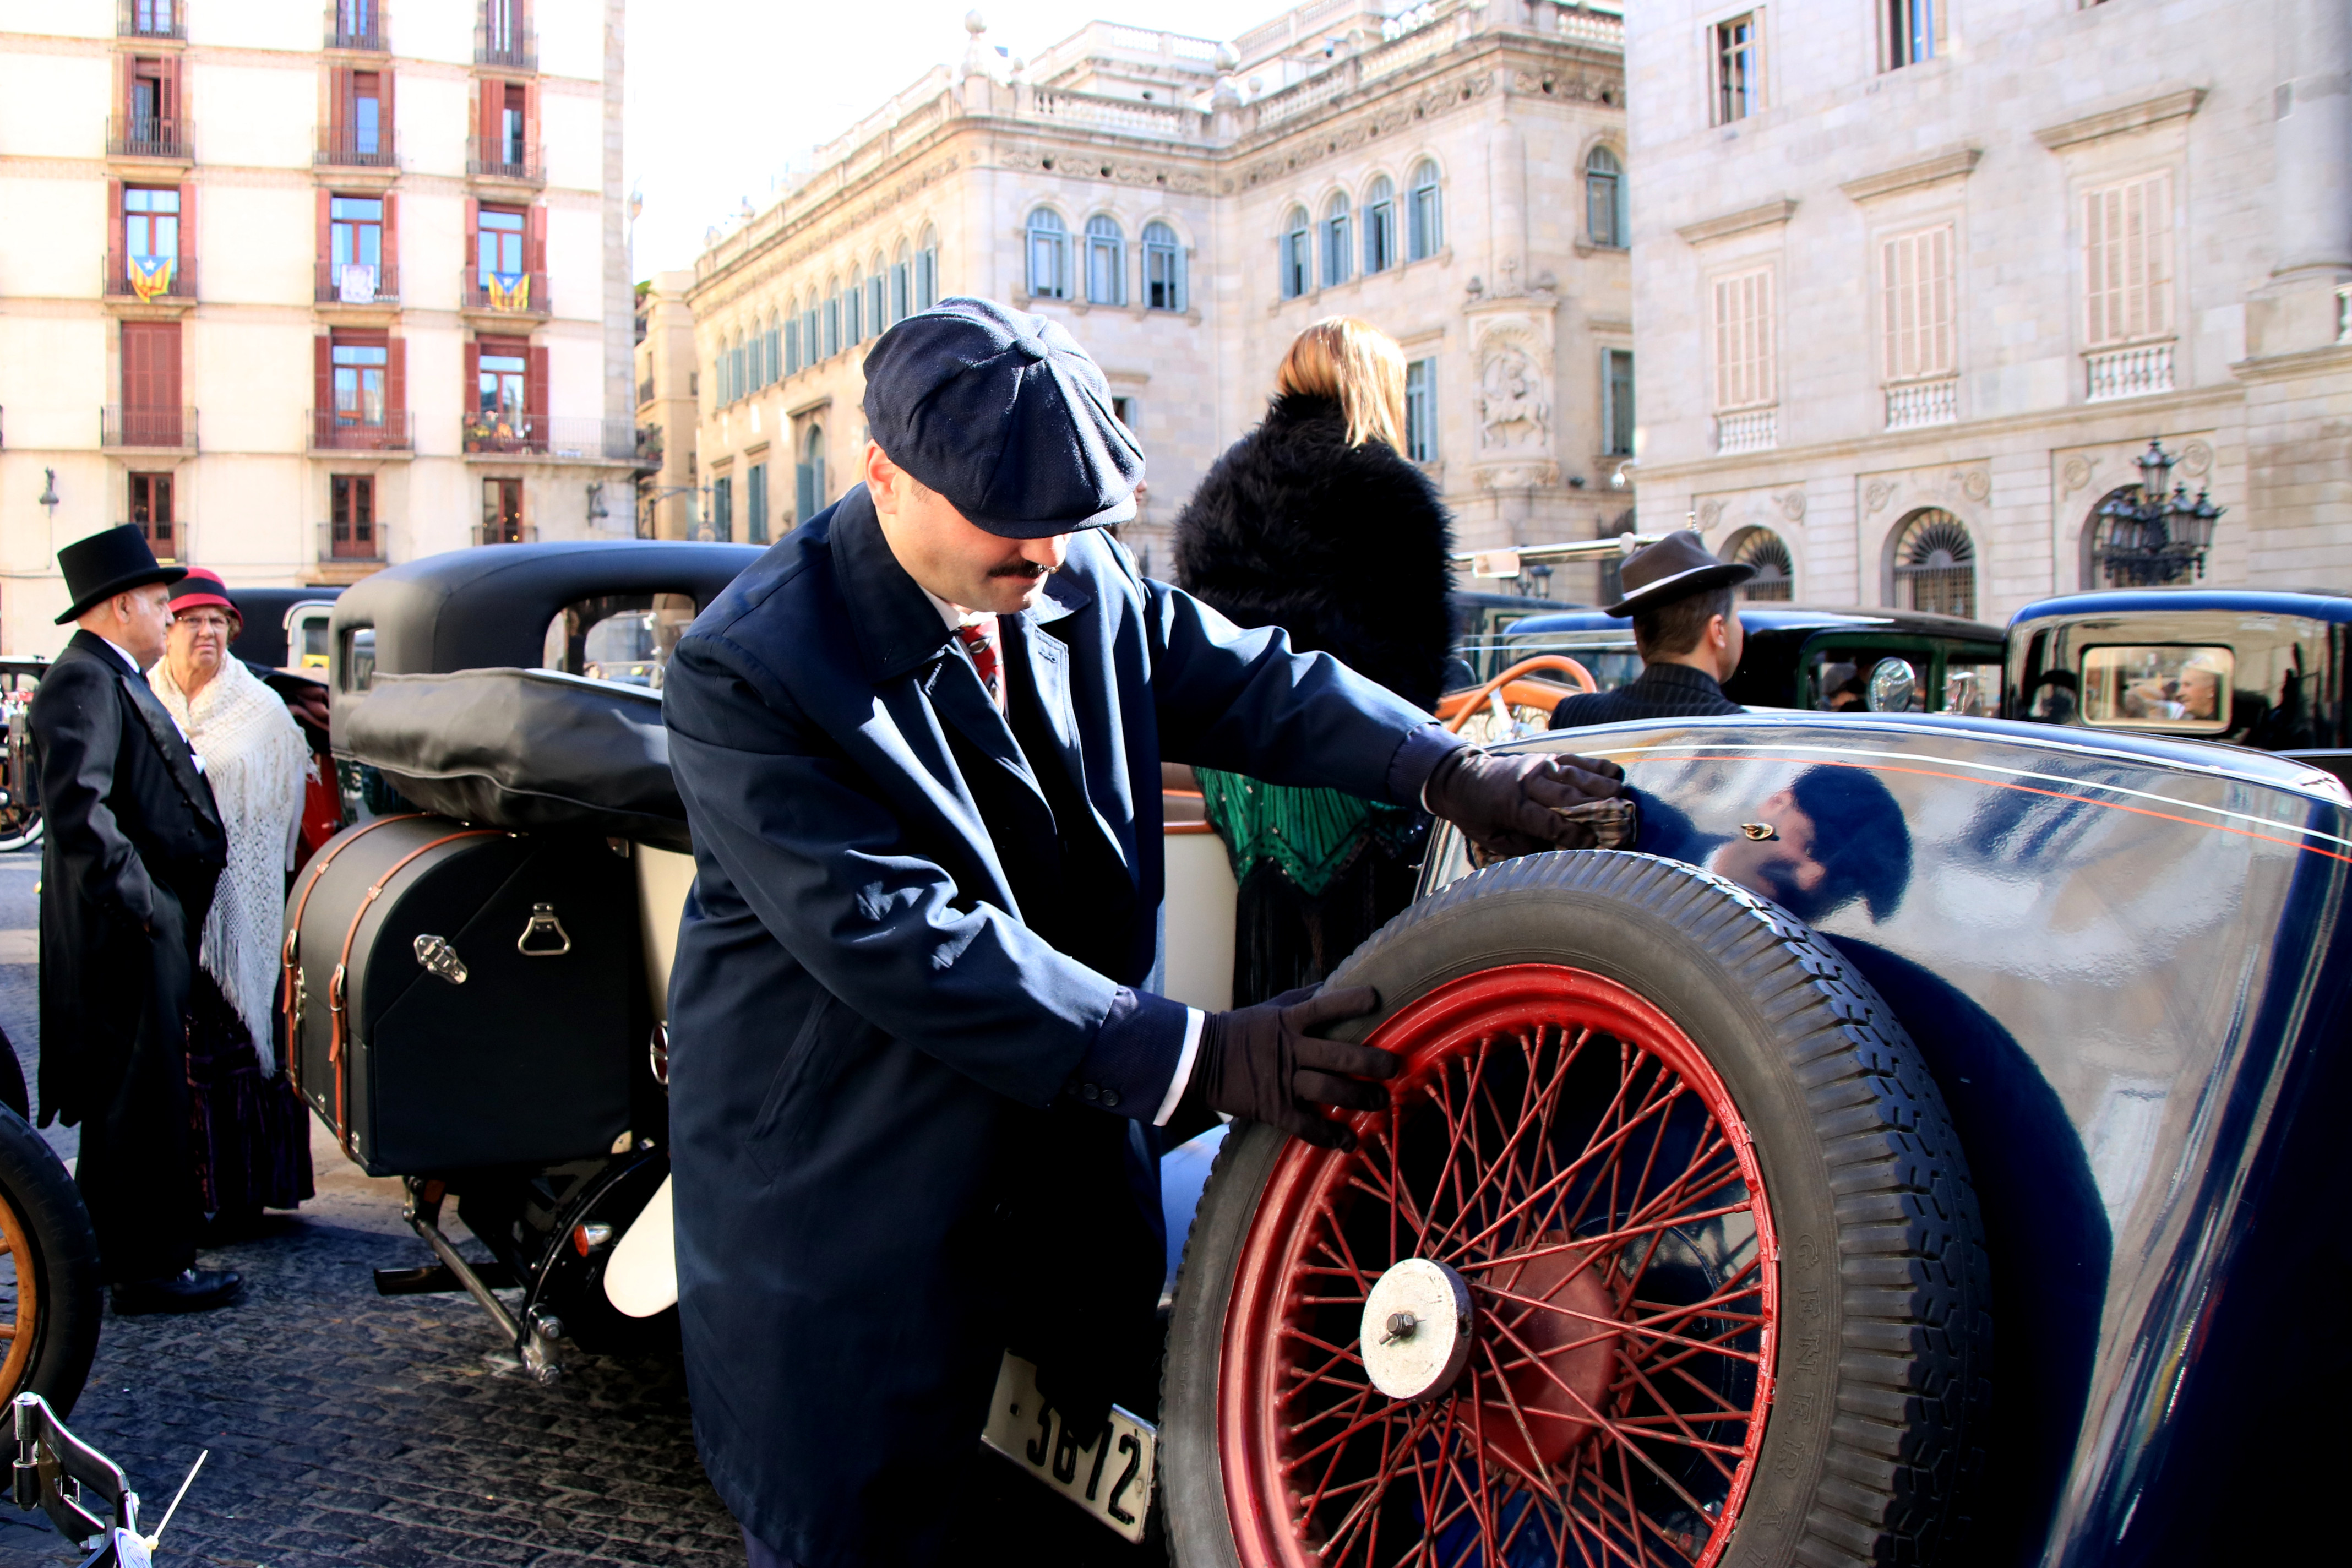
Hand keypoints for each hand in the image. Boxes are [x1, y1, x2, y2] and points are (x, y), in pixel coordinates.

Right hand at [1187, 986, 1395, 1148]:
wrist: (1199, 1059)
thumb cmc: (1242, 1030)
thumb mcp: (1271, 1007)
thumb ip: (1304, 998)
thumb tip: (1333, 984)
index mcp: (1287, 1022)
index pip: (1323, 1007)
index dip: (1350, 1001)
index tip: (1377, 998)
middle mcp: (1289, 1050)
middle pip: (1337, 1055)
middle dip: (1371, 1062)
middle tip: (1394, 1067)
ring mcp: (1282, 1081)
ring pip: (1329, 1091)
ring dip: (1360, 1097)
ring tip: (1382, 1101)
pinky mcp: (1273, 1109)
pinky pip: (1307, 1126)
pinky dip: (1330, 1135)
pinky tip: (1350, 1141)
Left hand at [1425, 747, 1637, 860]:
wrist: (1462, 776)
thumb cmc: (1477, 813)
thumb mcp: (1490, 838)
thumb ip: (1522, 846)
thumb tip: (1555, 850)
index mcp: (1512, 805)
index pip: (1549, 821)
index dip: (1573, 834)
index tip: (1593, 845)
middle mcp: (1529, 781)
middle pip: (1568, 797)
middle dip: (1595, 812)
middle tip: (1619, 825)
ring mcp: (1541, 765)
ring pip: (1577, 775)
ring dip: (1602, 788)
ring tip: (1623, 800)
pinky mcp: (1548, 756)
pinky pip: (1577, 759)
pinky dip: (1598, 767)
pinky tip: (1616, 777)